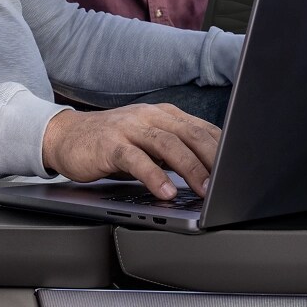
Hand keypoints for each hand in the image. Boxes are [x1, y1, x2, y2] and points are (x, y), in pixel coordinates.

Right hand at [42, 103, 219, 198]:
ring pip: (167, 144)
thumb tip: (210, 171)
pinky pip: (135, 159)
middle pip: (191, 134)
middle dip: (214, 158)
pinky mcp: (109, 143)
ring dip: (190, 168)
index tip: (241, 169)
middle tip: (229, 182)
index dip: (224, 149)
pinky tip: (164, 192)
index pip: (203, 129)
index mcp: (164, 114)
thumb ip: (174, 151)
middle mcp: (150, 116)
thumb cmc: (111, 142)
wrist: (65, 136)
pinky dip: (153, 176)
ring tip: (204, 190)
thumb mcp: (147, 142)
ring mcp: (129, 127)